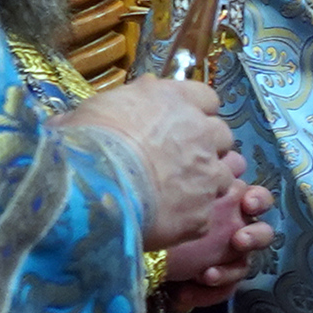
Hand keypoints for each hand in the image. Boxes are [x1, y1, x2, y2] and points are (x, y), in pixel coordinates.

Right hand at [67, 75, 241, 253]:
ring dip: (206, 180)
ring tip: (176, 192)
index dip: (196, 111)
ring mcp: (208, 174)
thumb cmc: (87, 142)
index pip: (206, 97)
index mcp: (175, 100)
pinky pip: (205, 211)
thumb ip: (125, 100)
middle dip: (207, 145)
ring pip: (224, 174)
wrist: (91, 191)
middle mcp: (201, 133)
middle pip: (222, 135)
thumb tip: (134, 93)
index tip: (181, 122)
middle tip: (181, 158)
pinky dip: (191, 214)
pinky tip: (167, 218)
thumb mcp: (97, 107)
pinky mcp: (204, 212)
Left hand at [159, 179, 275, 308]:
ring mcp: (223, 256)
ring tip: (208, 276)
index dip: (257, 202)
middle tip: (239, 241)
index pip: (254, 200)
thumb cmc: (150, 212)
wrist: (127, 244)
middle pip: (260, 231)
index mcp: (224, 199)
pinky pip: (226, 289)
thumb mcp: (175, 195)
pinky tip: (184, 295)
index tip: (246, 204)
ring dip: (231, 270)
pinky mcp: (214, 281)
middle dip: (255, 236)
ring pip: (245, 264)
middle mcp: (229, 227)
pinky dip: (209, 292)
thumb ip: (205, 181)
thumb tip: (227, 171)